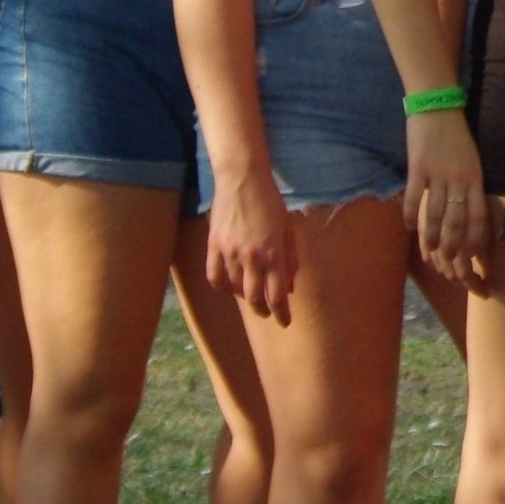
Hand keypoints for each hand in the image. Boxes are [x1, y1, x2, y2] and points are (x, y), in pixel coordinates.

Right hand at [208, 167, 299, 323]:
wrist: (243, 181)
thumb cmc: (271, 204)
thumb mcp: (289, 230)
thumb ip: (290, 260)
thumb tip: (289, 287)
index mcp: (274, 253)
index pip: (277, 294)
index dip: (281, 313)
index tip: (285, 323)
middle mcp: (252, 257)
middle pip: (255, 297)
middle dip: (263, 310)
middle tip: (267, 313)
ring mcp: (230, 253)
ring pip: (234, 289)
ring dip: (245, 297)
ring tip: (252, 296)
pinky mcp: (214, 247)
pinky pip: (215, 277)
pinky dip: (223, 287)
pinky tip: (230, 287)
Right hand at [406, 109, 492, 283]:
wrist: (438, 108)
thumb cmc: (457, 136)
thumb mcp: (472, 161)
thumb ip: (470, 185)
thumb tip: (470, 212)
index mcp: (475, 177)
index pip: (479, 215)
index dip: (475, 238)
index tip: (473, 255)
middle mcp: (459, 179)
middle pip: (457, 219)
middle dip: (454, 244)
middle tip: (449, 261)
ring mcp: (438, 174)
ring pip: (435, 213)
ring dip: (432, 235)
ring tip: (429, 250)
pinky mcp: (418, 167)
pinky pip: (413, 196)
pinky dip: (410, 213)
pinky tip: (408, 226)